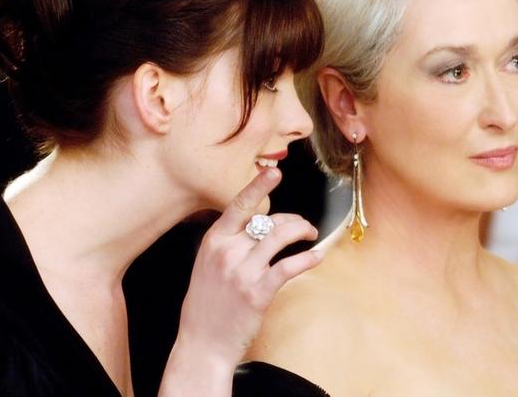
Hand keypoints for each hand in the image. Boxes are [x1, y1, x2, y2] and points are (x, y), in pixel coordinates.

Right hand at [159, 168, 322, 395]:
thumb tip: (255, 227)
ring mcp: (242, 271)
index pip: (239, 205)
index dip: (258, 187)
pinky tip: (316, 256)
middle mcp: (227, 251)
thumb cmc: (205, 306)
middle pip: (267, 220)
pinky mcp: (257, 291)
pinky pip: (289, 266)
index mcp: (213, 241)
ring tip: (311, 235)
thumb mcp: (206, 265)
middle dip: (292, 219)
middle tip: (304, 226)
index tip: (274, 173)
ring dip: (302, 231)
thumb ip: (228, 244)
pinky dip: (307, 258)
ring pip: (280, 237)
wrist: (201, 344)